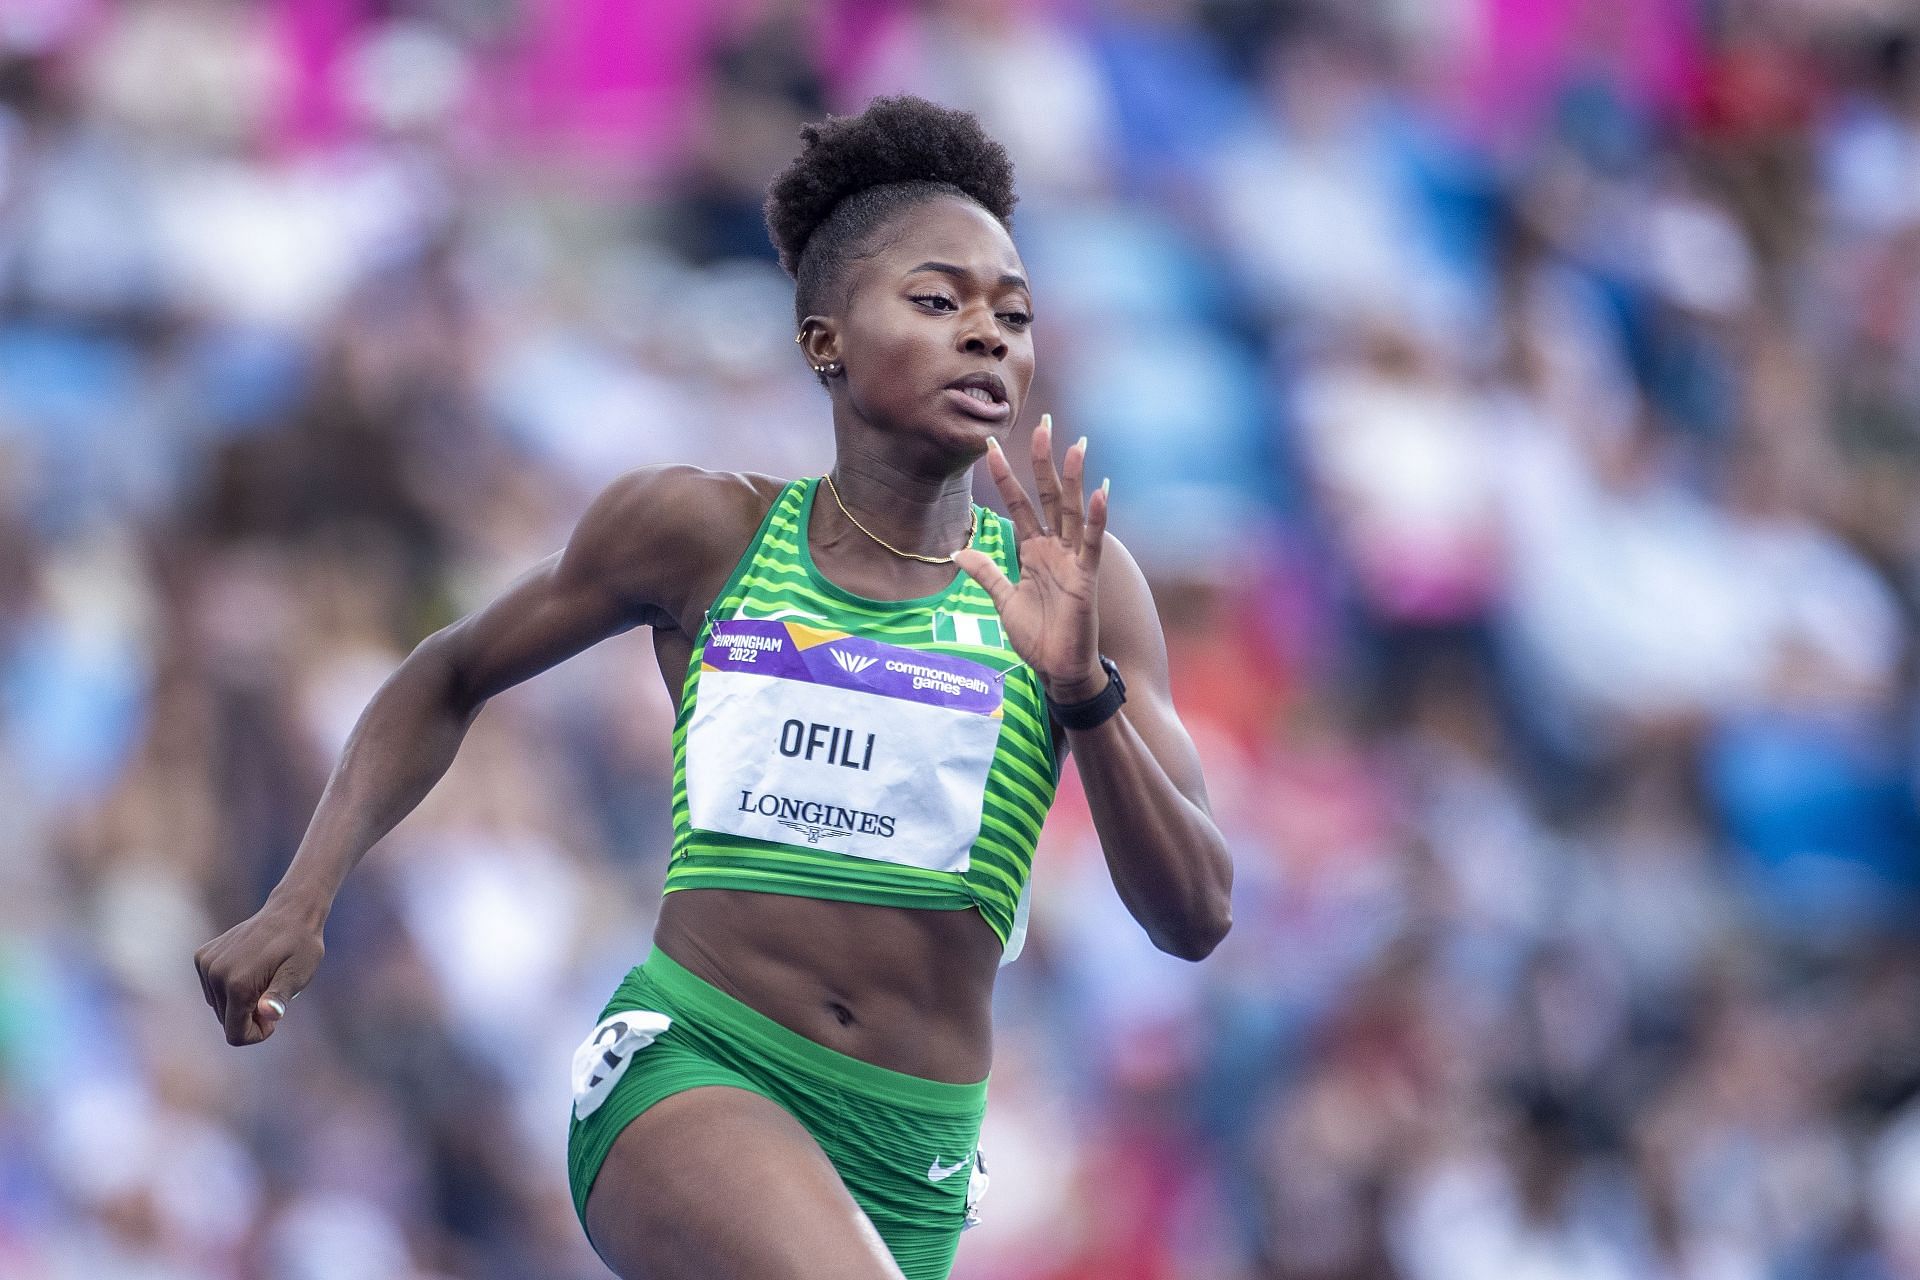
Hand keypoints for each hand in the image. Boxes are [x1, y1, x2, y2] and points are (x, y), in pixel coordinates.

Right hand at [193, 901, 324, 1045]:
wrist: (291, 911)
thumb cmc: (301, 946)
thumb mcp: (298, 974)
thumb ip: (280, 995)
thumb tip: (268, 1012)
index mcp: (237, 984)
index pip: (235, 1034)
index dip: (257, 1033)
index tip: (275, 1017)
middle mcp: (215, 974)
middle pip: (226, 1021)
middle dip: (249, 1017)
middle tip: (272, 995)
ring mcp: (206, 964)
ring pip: (219, 1006)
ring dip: (241, 1003)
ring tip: (263, 980)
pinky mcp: (202, 956)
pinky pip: (212, 989)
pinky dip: (230, 988)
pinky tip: (249, 969)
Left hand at [954, 414, 1108, 699]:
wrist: (1058, 669)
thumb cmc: (1037, 636)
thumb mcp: (1003, 600)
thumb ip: (986, 573)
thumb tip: (957, 552)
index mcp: (1032, 551)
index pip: (1017, 504)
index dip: (1004, 476)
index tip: (989, 446)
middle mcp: (1054, 548)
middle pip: (1046, 496)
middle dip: (1043, 461)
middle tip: (1042, 423)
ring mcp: (1072, 560)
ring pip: (1070, 511)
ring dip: (1073, 479)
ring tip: (1075, 444)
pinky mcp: (1086, 577)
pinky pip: (1090, 543)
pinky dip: (1094, 518)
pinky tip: (1099, 492)